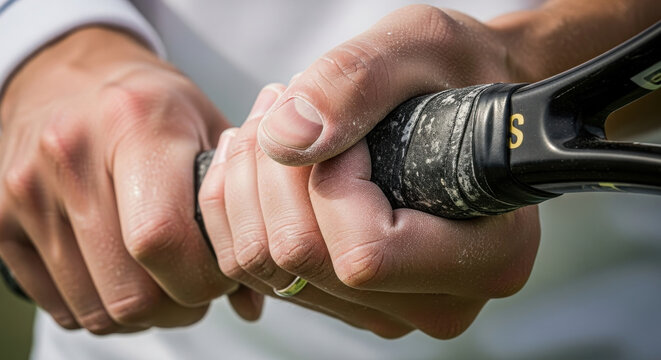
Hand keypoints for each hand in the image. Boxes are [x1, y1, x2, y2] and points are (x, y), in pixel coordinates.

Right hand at [0, 27, 248, 333]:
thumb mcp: (209, 128)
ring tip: (163, 282)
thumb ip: (239, 208)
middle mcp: (70, 157)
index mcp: (134, 126)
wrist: (68, 73)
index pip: (162, 239)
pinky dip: (100, 307)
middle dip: (178, 306)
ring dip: (142, 315)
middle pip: (130, 291)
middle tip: (196, 286)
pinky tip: (123, 277)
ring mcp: (26, 191)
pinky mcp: (0, 219)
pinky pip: (58, 306)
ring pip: (96, 311)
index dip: (203, 279)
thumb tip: (252, 302)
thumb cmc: (153, 105)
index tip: (223, 274)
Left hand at [231, 5, 540, 337]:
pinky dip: (241, 210)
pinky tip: (259, 159)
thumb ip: (357, 82)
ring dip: (249, 186)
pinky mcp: (345, 299)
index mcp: (486, 260)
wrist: (467, 112)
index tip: (349, 129)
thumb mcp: (424, 45)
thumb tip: (282, 140)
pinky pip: (260, 271)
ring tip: (269, 119)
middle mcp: (435, 304)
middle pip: (303, 261)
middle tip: (281, 99)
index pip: (365, 254)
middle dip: (272, 172)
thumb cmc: (461, 74)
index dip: (332, 182)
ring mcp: (384, 310)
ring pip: (270, 268)